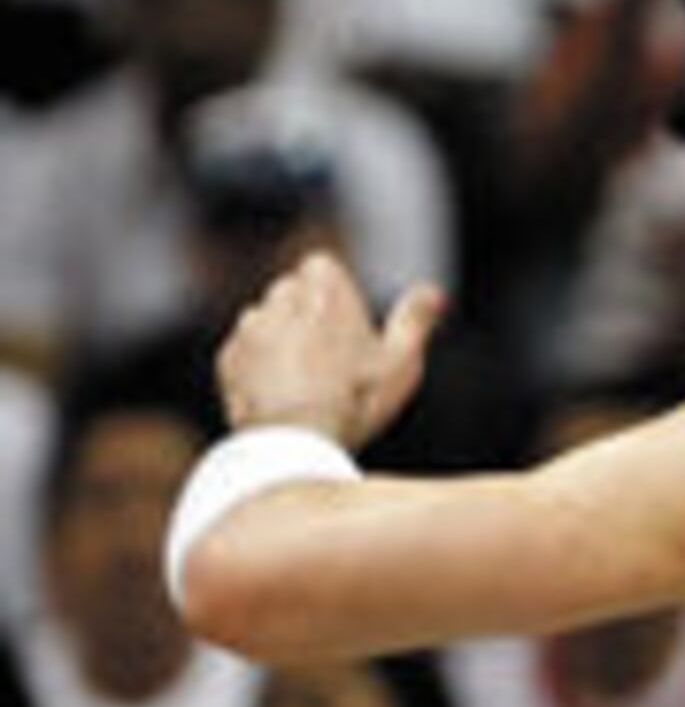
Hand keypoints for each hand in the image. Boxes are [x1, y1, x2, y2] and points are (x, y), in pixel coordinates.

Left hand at [214, 252, 443, 450]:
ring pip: (263, 320)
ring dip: (278, 337)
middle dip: (304, 312)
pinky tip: (279, 394)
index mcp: (325, 292)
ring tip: (303, 378)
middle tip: (330, 354)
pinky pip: (243, 351)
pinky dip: (256, 365)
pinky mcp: (227, 359)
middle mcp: (280, 300)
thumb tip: (434, 291)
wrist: (294, 441)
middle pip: (290, 290)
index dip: (333, 291)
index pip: (321, 265)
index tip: (346, 319)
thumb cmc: (355, 399)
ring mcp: (249, 329)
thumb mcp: (402, 361)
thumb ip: (415, 319)